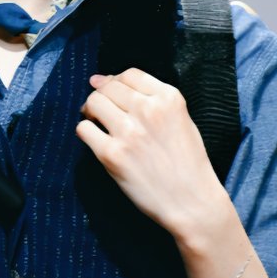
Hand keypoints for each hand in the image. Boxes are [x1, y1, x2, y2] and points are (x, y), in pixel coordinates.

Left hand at [76, 68, 225, 238]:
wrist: (192, 203)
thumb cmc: (188, 164)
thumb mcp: (183, 120)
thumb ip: (154, 100)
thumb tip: (107, 81)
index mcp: (169, 99)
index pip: (130, 74)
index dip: (115, 80)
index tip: (108, 88)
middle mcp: (148, 110)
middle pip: (108, 87)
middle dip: (101, 95)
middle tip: (100, 110)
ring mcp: (129, 131)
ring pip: (93, 103)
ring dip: (90, 111)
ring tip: (97, 123)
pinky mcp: (112, 154)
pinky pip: (84, 129)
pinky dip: (85, 132)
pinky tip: (95, 140)